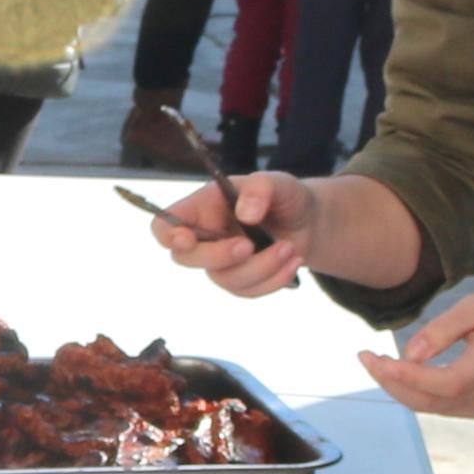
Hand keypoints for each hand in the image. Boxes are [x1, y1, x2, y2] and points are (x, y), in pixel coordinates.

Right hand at [149, 170, 315, 296]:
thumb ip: (260, 189)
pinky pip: (248, 291)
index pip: (165, 225)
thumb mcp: (277, 182)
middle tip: (249, 246)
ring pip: (224, 279)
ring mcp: (221, 262)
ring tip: (289, 247)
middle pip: (186, 259)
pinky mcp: (241, 281)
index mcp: (202, 208)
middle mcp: (205, 236)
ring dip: (260, 267)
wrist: (309, 222)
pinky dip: (274, 279)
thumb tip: (245, 214)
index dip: (168, 236)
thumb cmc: (284, 196)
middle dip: (218, 256)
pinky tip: (293, 260)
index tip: (188, 240)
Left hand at [361, 292, 473, 418]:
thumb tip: (409, 354)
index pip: (444, 382)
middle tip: (365, 357)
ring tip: (374, 362)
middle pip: (429, 400)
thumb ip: (443, 330)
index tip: (377, 359)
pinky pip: (436, 406)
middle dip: (390, 381)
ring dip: (397, 387)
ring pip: (428, 406)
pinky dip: (411, 392)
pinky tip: (396, 372)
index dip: (408, 376)